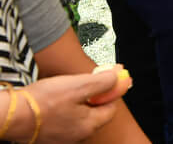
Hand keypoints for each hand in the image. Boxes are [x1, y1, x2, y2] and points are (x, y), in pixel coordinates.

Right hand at [13, 69, 128, 141]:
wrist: (11, 115)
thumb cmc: (43, 102)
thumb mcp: (80, 85)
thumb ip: (104, 82)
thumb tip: (119, 77)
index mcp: (89, 125)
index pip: (111, 107)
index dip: (111, 90)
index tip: (108, 77)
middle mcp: (78, 135)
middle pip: (96, 112)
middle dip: (95, 95)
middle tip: (87, 80)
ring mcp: (62, 137)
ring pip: (79, 115)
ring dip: (79, 101)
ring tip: (69, 88)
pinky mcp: (48, 134)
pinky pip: (64, 119)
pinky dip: (64, 108)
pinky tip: (55, 99)